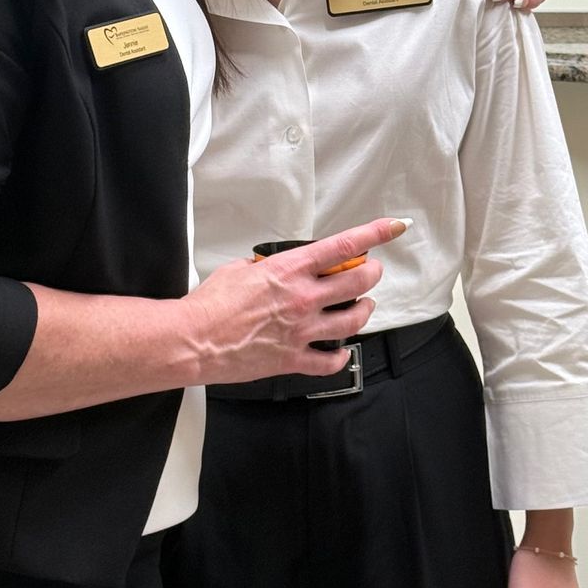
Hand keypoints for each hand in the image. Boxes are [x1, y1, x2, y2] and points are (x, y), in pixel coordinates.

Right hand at [183, 217, 407, 384]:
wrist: (193, 340)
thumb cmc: (210, 305)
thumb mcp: (240, 269)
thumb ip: (267, 268)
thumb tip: (274, 270)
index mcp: (290, 270)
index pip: (344, 246)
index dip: (375, 234)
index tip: (393, 227)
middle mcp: (302, 298)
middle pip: (359, 281)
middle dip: (372, 273)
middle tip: (372, 270)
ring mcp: (302, 330)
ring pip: (354, 319)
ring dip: (365, 309)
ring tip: (364, 306)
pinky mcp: (294, 358)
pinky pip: (331, 360)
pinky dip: (341, 356)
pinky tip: (342, 351)